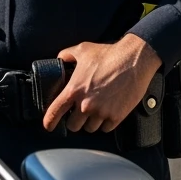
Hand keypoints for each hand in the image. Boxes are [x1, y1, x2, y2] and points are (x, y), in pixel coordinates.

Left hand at [42, 34, 161, 133]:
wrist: (132, 62)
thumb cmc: (107, 54)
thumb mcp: (81, 50)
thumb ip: (66, 56)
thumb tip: (59, 59)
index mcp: (74, 89)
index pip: (56, 110)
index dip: (49, 120)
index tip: (48, 126)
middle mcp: (86, 104)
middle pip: (73, 126)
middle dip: (74, 120)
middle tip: (77, 112)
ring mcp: (102, 113)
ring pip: (90, 128)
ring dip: (89, 122)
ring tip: (93, 110)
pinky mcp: (116, 117)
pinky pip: (105, 129)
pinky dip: (104, 123)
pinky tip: (105, 111)